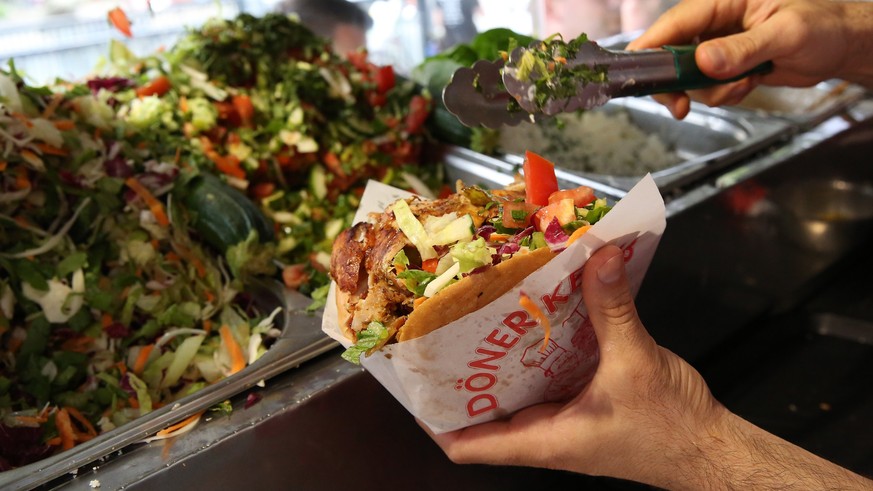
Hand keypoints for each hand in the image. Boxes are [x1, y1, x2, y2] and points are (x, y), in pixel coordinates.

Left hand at [421, 245, 872, 489]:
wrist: (711, 450)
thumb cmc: (672, 430)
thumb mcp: (637, 362)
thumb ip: (613, 307)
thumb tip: (598, 255)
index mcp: (544, 440)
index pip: (465, 445)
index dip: (433, 419)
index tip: (413, 384)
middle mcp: (545, 434)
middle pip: (482, 414)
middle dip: (461, 377)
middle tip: (443, 333)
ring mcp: (563, 421)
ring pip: (514, 393)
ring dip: (498, 360)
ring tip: (480, 316)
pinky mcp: (582, 405)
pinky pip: (546, 378)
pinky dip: (536, 352)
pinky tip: (535, 317)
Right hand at [626, 0, 872, 118]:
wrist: (842, 46)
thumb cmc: (824, 25)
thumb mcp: (786, 34)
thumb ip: (743, 48)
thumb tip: (703, 61)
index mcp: (725, 1)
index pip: (676, 21)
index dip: (650, 46)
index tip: (635, 70)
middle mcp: (716, 22)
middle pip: (671, 53)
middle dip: (676, 83)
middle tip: (680, 106)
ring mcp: (720, 45)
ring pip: (690, 76)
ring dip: (712, 91)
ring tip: (744, 85)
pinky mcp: (727, 65)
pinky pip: (708, 87)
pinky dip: (725, 94)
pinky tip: (749, 85)